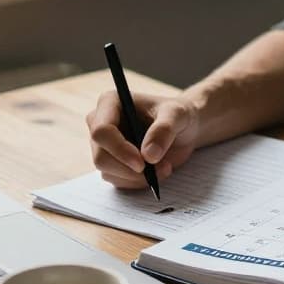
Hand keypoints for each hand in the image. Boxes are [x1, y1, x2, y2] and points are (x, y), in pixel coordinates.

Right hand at [86, 92, 200, 189]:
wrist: (183, 129)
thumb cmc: (177, 115)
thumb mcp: (177, 115)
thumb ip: (164, 129)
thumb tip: (149, 155)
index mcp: (110, 102)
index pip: (102, 131)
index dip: (119, 150)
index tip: (142, 163)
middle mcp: (100, 123)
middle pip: (101, 156)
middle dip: (130, 169)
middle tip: (161, 168)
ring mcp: (104, 145)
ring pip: (108, 172)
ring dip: (138, 177)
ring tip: (165, 166)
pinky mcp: (111, 162)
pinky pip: (117, 180)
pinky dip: (138, 181)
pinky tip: (156, 172)